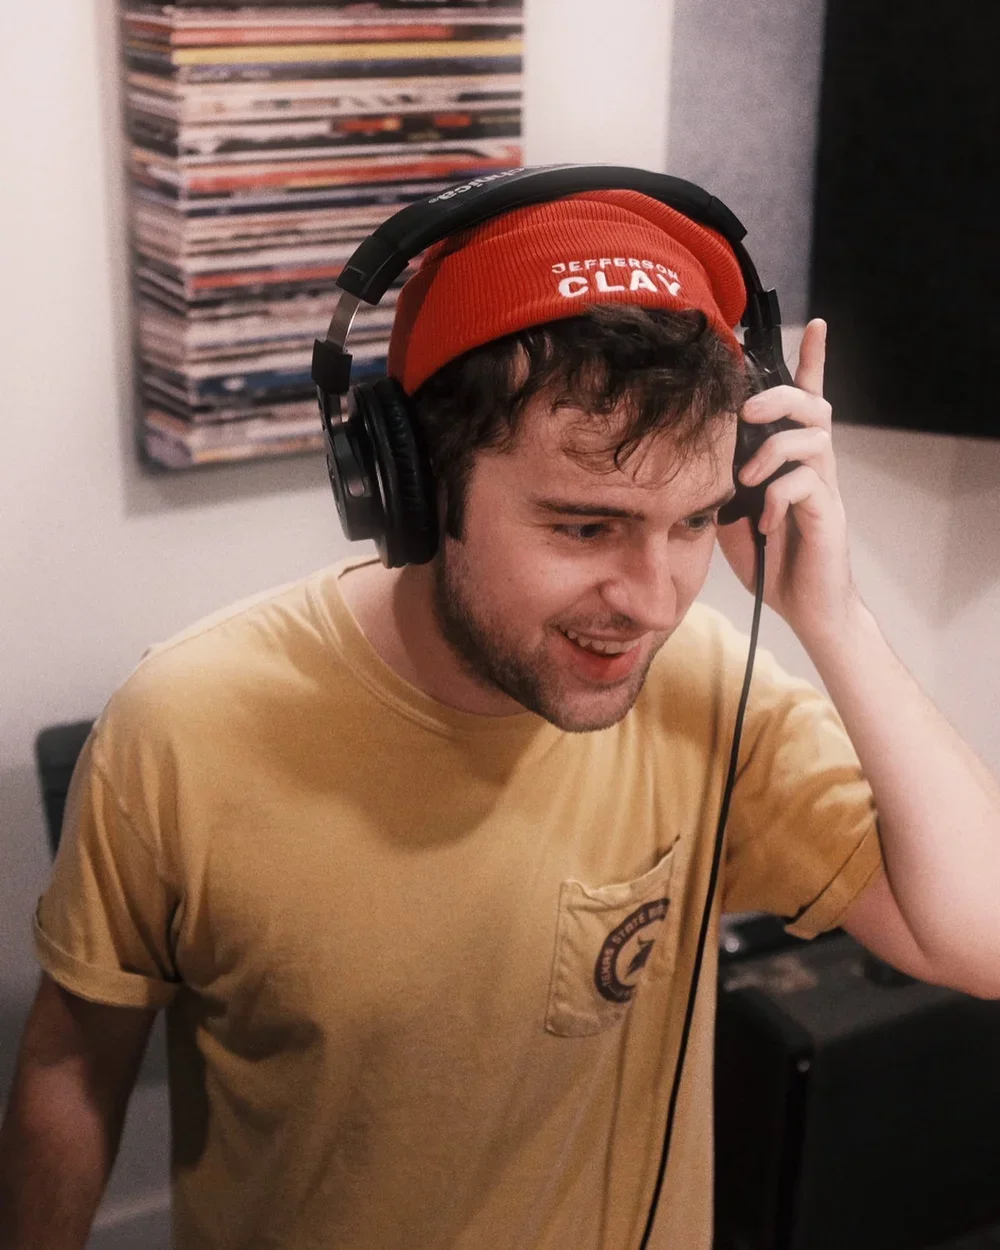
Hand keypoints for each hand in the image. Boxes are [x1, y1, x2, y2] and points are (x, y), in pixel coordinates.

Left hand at [716, 319, 860, 647]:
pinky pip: (808, 485)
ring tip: (748, 478)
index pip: (806, 401)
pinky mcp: (829, 515)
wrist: (807, 608)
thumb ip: (720, 483)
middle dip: (778, 396)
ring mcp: (825, 489)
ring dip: (774, 449)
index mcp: (792, 460)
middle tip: (746, 411)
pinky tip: (766, 524)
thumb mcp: (731, 516)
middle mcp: (814, 466)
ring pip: (814, 437)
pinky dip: (779, 498)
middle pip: (813, 406)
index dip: (813, 361)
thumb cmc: (771, 559)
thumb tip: (692, 458)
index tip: (817, 324)